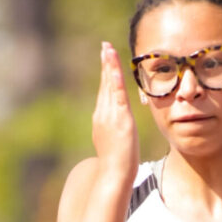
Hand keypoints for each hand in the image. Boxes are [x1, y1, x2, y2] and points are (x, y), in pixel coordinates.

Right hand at [92, 42, 138, 180]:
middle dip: (105, 64)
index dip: (106, 74)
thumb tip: (118, 129)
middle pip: (105, 84)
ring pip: (109, 86)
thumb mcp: (115, 143)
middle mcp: (103, 114)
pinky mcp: (120, 119)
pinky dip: (115, 80)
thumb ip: (115, 132)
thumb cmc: (117, 165)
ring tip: (108, 49)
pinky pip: (117, 95)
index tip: (106, 59)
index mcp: (102, 119)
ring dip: (109, 66)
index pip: (105, 92)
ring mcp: (110, 115)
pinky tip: (114, 67)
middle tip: (105, 46)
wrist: (114, 174)